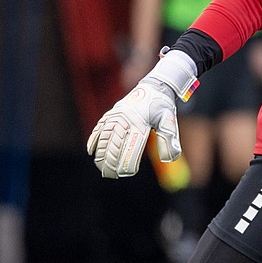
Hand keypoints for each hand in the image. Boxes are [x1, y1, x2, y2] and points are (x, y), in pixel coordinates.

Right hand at [87, 49, 198, 177]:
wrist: (154, 87)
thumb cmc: (163, 107)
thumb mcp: (170, 122)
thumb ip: (169, 141)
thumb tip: (170, 159)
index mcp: (141, 122)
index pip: (132, 146)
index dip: (128, 161)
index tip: (126, 173)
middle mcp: (126, 119)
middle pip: (115, 144)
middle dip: (111, 161)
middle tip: (111, 175)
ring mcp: (116, 115)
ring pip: (105, 137)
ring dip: (101, 154)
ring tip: (100, 167)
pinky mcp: (111, 114)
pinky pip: (99, 128)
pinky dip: (94, 139)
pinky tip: (91, 152)